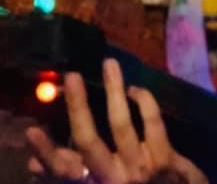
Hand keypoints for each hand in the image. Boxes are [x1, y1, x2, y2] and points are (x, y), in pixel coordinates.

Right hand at [25, 58, 207, 183]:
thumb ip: (73, 173)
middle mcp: (113, 179)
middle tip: (71, 77)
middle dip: (78, 107)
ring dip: (114, 90)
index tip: (31, 131)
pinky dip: (144, 102)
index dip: (46, 152)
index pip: (62, 171)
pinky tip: (135, 89)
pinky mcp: (165, 160)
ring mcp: (140, 169)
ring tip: (109, 64)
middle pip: (88, 141)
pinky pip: (152, 122)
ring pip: (121, 124)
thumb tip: (34, 165)